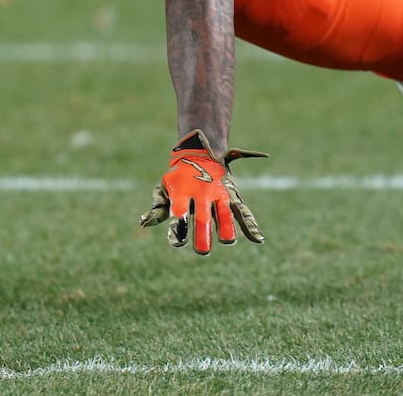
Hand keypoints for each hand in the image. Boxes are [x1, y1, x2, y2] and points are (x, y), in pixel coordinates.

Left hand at [139, 130, 265, 252]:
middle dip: (202, 234)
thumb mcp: (164, 189)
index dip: (178, 228)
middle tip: (201, 251)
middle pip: (202, 216)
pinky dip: (251, 225)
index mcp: (182, 192)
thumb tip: (144, 223)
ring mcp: (218, 193)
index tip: (177, 243)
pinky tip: (257, 239)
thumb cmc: (178, 177)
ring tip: (227, 240)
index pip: (179, 212)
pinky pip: (243, 211)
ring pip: (224, 212)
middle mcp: (201, 192)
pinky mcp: (232, 195)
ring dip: (226, 227)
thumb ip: (158, 208)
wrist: (199, 150)